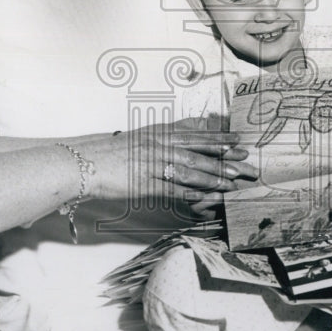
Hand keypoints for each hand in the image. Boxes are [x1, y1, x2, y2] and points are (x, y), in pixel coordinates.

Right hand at [95, 115, 257, 204]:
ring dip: (216, 175)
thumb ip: (159, 141)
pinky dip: (196, 192)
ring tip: (235, 180)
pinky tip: (211, 197)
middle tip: (247, 159)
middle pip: (199, 149)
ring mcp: (154, 163)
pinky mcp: (147, 183)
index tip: (237, 139)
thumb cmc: (109, 153)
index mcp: (158, 133)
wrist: (84, 162)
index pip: (194, 133)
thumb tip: (177, 145)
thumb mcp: (137, 140)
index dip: (218, 136)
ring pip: (192, 168)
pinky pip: (177, 188)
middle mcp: (159, 144)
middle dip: (225, 155)